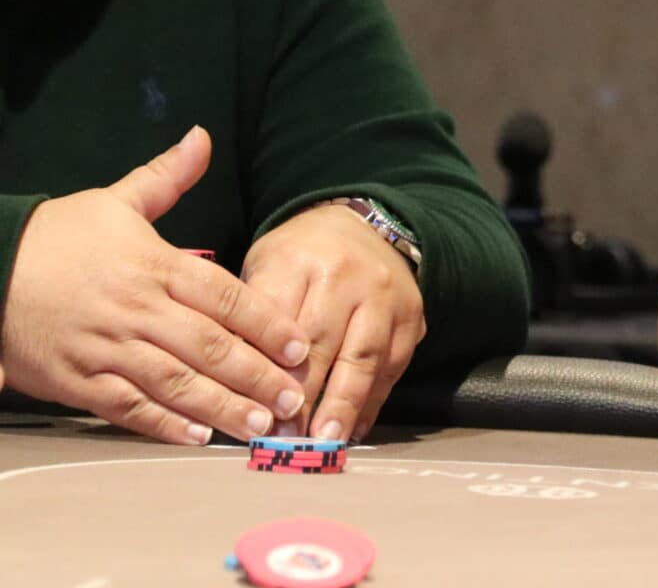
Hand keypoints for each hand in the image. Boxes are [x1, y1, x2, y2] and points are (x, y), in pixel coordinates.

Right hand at [0, 128, 309, 444]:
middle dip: (257, 376)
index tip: (299, 348)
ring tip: (259, 424)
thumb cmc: (56, 235)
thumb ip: (167, 177)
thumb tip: (202, 138)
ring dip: (221, 406)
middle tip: (294, 401)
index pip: (225, 298)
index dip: (267, 325)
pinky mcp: (76, 380)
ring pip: (175, 383)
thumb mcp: (115, 200)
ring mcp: (106, 348)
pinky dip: (163, 424)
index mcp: (154, 266)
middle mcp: (136, 309)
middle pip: (209, 346)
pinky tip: (196, 436)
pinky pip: (127, 406)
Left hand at [243, 202, 425, 441]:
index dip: (267, 371)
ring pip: (364, 357)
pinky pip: (393, 366)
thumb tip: (232, 386)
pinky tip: (354, 428)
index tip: (256, 413)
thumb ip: (251, 320)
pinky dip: (372, 401)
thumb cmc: (300, 258)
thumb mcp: (264, 268)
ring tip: (326, 442)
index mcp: (297, 261)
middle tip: (286, 439)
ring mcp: (385, 296)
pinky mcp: (413, 316)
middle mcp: (347, 276)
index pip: (279, 322)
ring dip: (343, 405)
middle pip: (322, 343)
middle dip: (304, 397)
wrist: (362, 228)